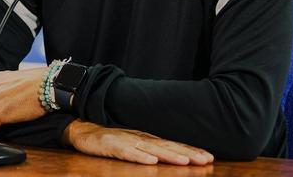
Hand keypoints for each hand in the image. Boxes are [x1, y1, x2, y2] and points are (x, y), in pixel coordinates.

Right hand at [64, 120, 213, 165]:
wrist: (82, 130)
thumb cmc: (110, 140)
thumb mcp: (134, 144)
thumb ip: (151, 149)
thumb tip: (173, 156)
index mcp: (147, 139)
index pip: (172, 145)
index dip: (191, 150)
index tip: (209, 157)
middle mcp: (140, 138)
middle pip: (166, 147)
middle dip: (187, 153)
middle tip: (206, 160)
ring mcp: (126, 141)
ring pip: (151, 149)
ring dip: (168, 155)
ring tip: (184, 161)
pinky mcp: (111, 146)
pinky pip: (127, 152)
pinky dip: (139, 157)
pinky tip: (151, 162)